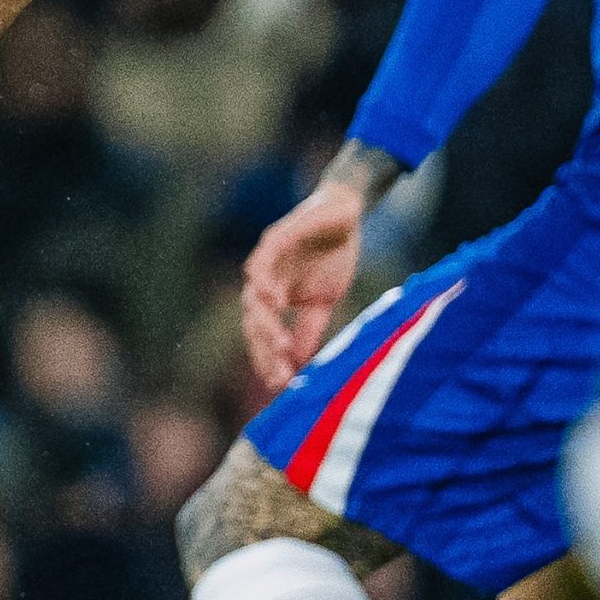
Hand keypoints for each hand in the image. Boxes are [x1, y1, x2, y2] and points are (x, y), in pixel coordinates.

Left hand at [241, 179, 363, 393]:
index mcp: (273, 298)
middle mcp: (263, 282)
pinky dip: (264, 282)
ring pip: (254, 297)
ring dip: (265, 323)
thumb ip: (308, 329)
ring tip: (280, 345)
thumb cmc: (332, 256)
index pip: (262, 334)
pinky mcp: (275, 239)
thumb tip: (300, 363)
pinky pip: (262, 263)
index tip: (280, 385)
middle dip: (265, 350)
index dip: (268, 359)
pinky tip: (274, 301)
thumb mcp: (323, 301)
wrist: (345, 214)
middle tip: (279, 375)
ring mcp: (266, 260)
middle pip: (253, 322)